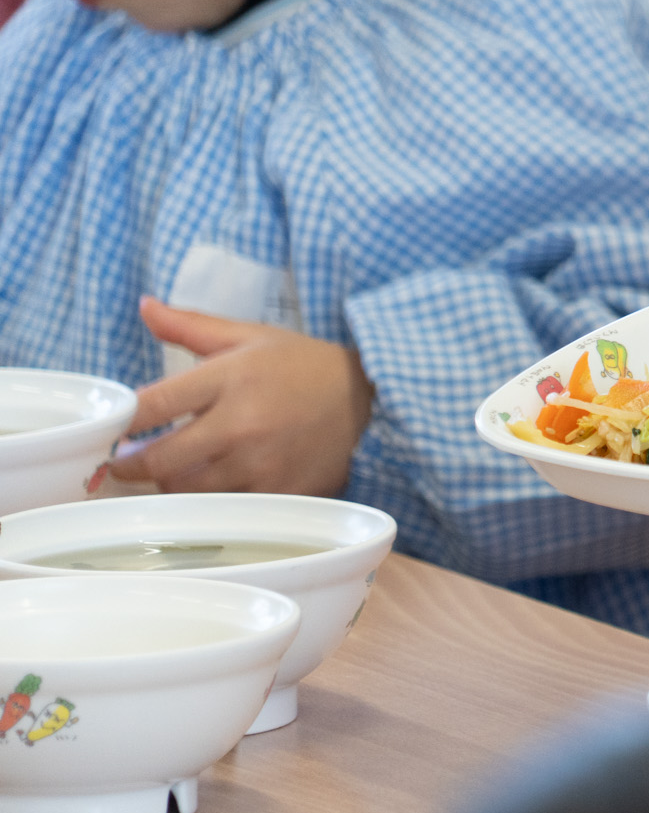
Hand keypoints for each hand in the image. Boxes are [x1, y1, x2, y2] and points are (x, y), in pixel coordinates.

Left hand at [106, 297, 374, 495]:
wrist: (370, 397)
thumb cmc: (304, 364)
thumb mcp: (249, 335)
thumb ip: (191, 325)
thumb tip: (144, 305)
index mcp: (230, 378)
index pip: (152, 405)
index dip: (121, 422)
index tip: (114, 429)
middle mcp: (242, 423)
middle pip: (159, 459)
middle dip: (132, 464)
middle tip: (126, 462)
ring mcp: (261, 463)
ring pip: (187, 489)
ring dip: (171, 483)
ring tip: (171, 471)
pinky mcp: (280, 491)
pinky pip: (225, 507)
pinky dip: (211, 499)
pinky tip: (214, 484)